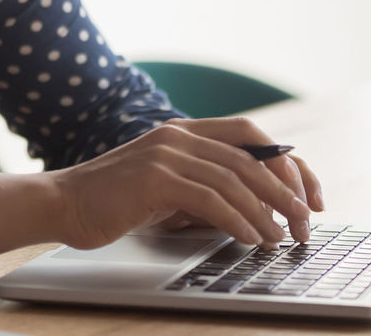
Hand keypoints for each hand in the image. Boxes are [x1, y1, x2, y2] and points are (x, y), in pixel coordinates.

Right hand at [48, 117, 323, 250]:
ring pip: (235, 179)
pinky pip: (210, 198)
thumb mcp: (166, 188)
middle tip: (304, 222)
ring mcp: (166, 154)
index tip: (308, 194)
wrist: (63, 203)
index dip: (287, 163)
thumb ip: (203, 187)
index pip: (251, 136)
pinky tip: (249, 238)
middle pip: (251, 157)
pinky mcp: (155, 178)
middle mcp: (178, 136)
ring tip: (280, 238)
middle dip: (286, 191)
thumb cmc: (113, 202)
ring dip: (266, 212)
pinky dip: (237, 220)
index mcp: (184, 132)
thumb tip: (255, 209)